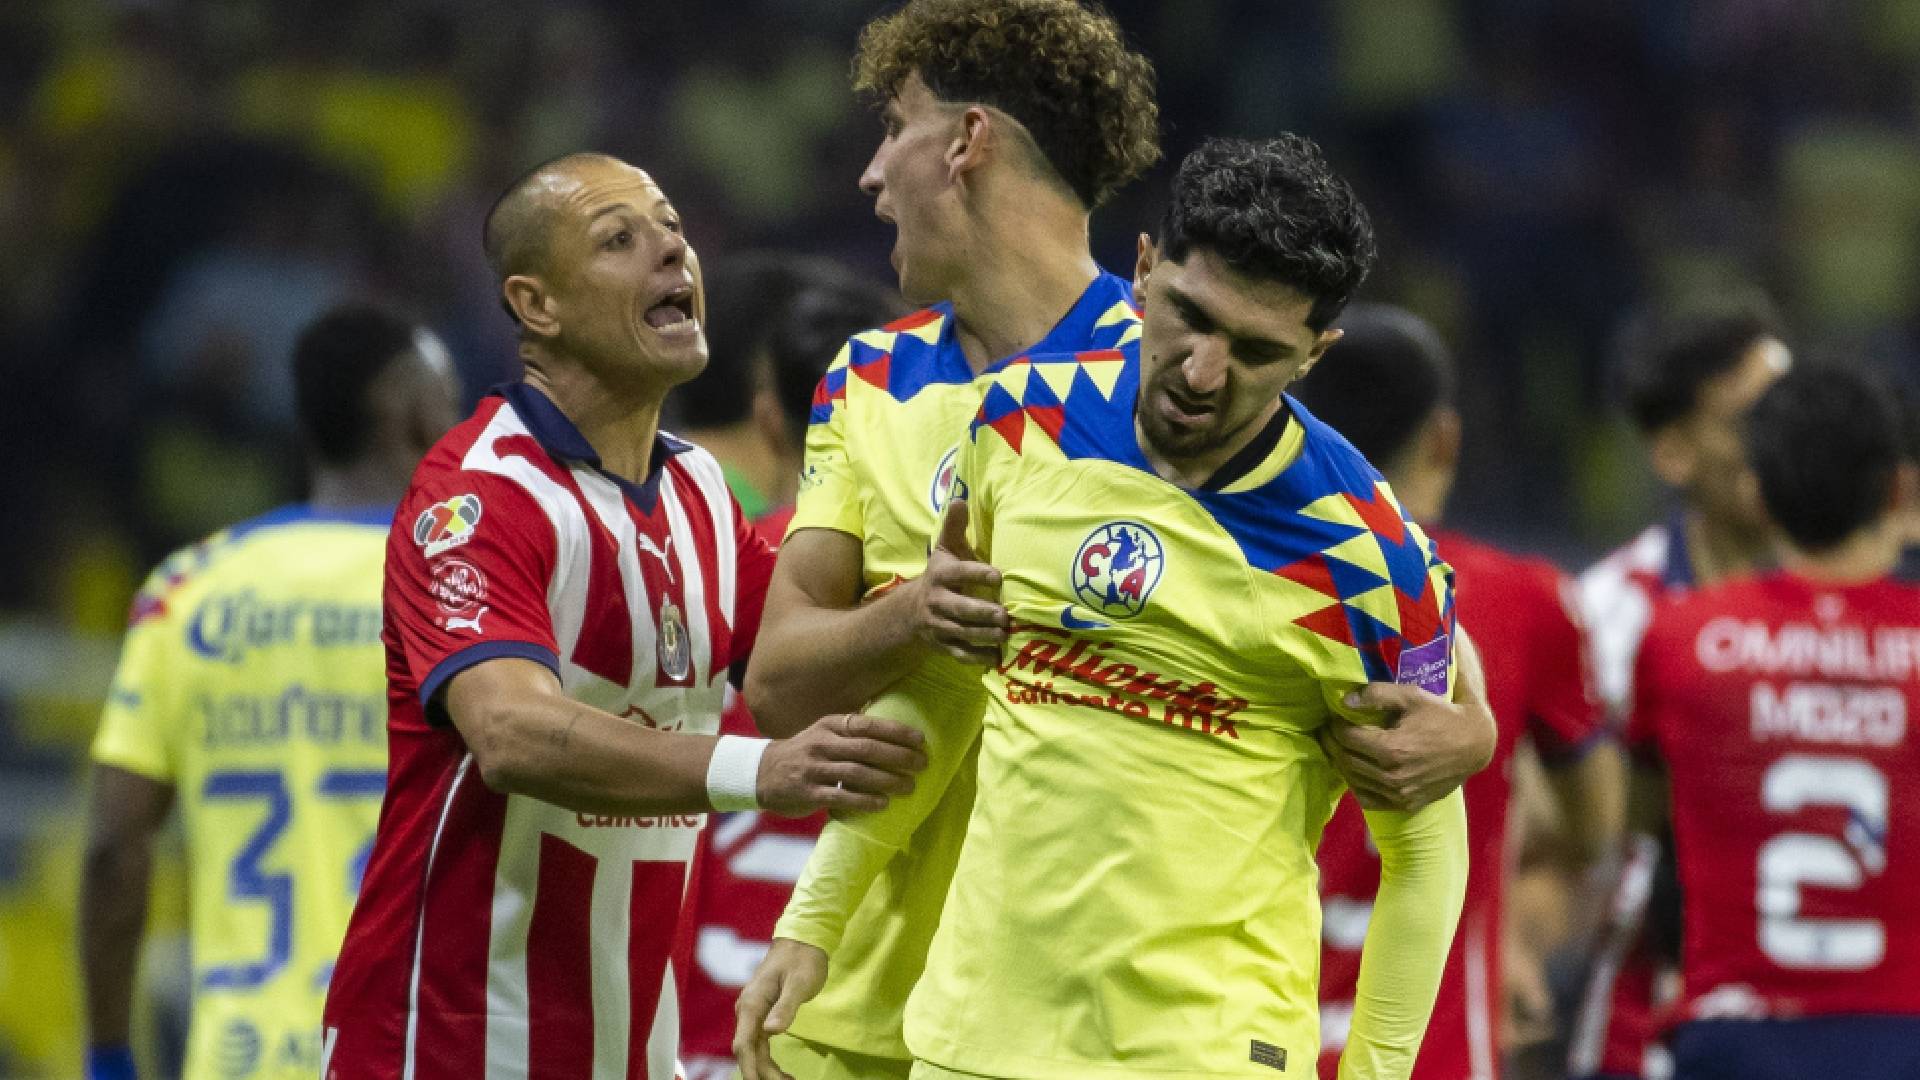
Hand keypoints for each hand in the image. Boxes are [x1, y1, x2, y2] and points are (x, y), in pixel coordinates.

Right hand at [734, 937, 829, 1079]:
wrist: (801, 941)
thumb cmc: (802, 959)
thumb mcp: (799, 982)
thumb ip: (786, 1007)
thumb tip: (771, 1031)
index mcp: (752, 1004)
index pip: (743, 1043)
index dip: (749, 1067)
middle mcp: (747, 1010)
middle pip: (747, 1051)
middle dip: (762, 1073)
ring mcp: (753, 1013)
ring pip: (754, 1050)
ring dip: (766, 1070)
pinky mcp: (762, 1014)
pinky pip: (760, 1044)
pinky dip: (768, 1060)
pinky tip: (781, 1073)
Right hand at [756, 713, 926, 815]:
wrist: (761, 773)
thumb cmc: (804, 754)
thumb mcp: (823, 733)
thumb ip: (851, 732)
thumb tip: (894, 734)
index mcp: (830, 726)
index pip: (868, 725)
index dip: (897, 731)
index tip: (921, 740)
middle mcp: (822, 744)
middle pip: (867, 748)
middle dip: (899, 756)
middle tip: (922, 765)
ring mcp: (814, 769)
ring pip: (857, 773)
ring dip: (888, 780)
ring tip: (910, 786)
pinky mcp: (808, 793)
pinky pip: (841, 797)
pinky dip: (864, 801)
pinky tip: (883, 804)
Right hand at [906, 499, 1007, 664]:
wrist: (912, 612)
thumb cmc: (941, 575)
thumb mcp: (945, 549)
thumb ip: (954, 527)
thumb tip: (961, 498)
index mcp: (940, 576)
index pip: (957, 574)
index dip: (976, 574)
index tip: (997, 575)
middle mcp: (937, 602)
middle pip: (959, 609)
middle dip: (981, 613)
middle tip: (1005, 615)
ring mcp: (939, 626)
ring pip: (961, 633)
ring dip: (983, 636)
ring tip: (1005, 635)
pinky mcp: (944, 645)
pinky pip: (960, 654)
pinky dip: (977, 658)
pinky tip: (996, 658)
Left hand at [1323, 683, 1495, 810]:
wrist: (1473, 745)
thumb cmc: (1441, 716)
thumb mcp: (1411, 696)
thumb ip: (1376, 695)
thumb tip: (1344, 701)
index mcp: (1392, 749)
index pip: (1346, 738)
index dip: (1335, 725)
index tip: (1333, 717)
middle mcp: (1393, 776)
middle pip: (1345, 760)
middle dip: (1332, 743)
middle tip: (1328, 730)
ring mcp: (1399, 794)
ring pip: (1353, 780)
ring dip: (1341, 762)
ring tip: (1338, 747)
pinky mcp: (1405, 804)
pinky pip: (1368, 799)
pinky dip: (1357, 785)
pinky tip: (1356, 770)